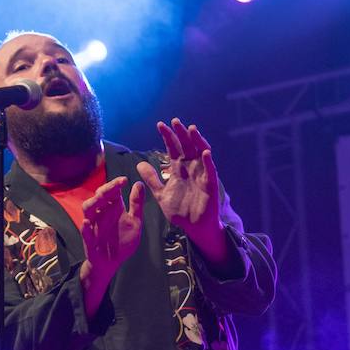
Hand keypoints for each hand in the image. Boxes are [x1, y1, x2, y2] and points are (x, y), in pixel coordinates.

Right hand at [78, 177, 143, 314]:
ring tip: (101, 197)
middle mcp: (101, 213)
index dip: (116, 184)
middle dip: (106, 190)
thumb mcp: (135, 222)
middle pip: (99, 197)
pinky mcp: (88, 240)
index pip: (111, 192)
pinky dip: (85, 227)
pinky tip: (87, 222)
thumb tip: (139, 183)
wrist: (112, 262)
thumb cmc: (122, 241)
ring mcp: (93, 226)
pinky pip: (84, 232)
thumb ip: (136, 204)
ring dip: (93, 203)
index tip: (124, 180)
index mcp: (112, 208)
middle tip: (114, 186)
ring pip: (88, 210)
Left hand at [136, 119, 228, 263]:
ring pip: (200, 154)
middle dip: (181, 134)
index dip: (167, 137)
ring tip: (191, 129)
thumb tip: (139, 164)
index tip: (160, 125)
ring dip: (197, 141)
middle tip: (175, 121)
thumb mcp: (161, 194)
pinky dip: (208, 161)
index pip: (173, 149)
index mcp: (178, 169)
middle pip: (186, 146)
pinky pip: (210, 171)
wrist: (193, 228)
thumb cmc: (180, 211)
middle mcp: (191, 169)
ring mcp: (201, 175)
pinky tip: (205, 152)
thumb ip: (152, 179)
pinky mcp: (210, 185)